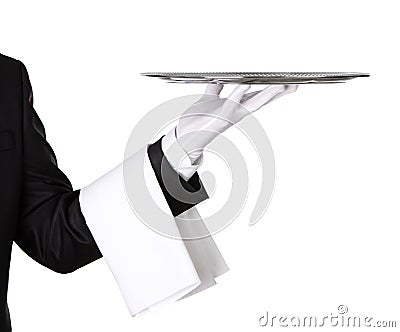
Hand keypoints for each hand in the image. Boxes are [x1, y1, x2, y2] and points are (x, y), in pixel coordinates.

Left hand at [175, 83, 297, 162]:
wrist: (184, 137)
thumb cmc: (196, 121)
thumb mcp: (207, 100)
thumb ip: (215, 90)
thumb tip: (220, 79)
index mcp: (235, 107)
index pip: (257, 97)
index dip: (272, 91)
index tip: (288, 84)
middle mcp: (236, 112)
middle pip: (261, 101)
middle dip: (278, 93)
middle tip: (295, 85)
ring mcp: (230, 115)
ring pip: (253, 103)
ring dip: (268, 94)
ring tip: (282, 84)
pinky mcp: (220, 117)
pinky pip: (231, 103)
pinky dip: (238, 93)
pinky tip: (245, 84)